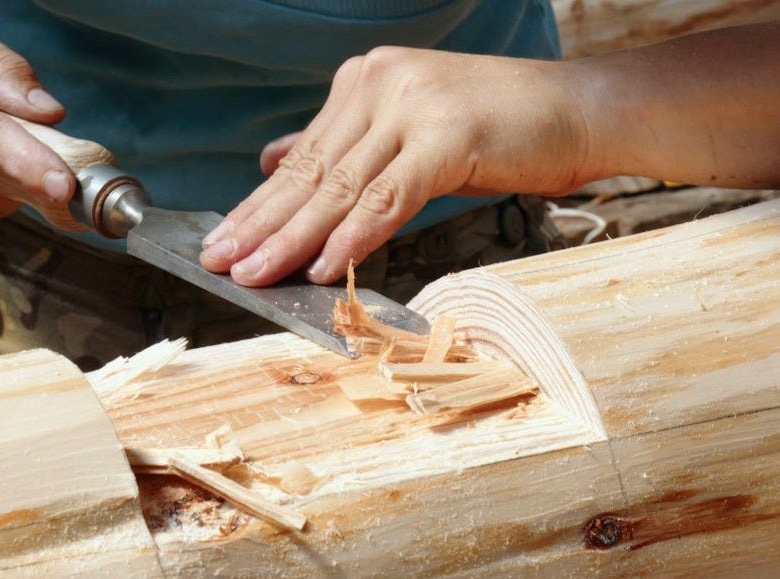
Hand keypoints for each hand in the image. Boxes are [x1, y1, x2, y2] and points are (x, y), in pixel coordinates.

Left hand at [199, 47, 586, 285]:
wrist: (582, 111)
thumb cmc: (500, 130)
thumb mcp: (409, 135)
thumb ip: (344, 149)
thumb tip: (273, 159)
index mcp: (366, 84)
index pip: (301, 158)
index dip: (258, 205)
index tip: (221, 241)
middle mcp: (380, 85)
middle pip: (310, 173)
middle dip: (259, 224)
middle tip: (218, 262)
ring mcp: (414, 106)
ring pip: (340, 188)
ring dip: (292, 238)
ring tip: (254, 273)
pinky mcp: (449, 135)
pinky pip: (388, 197)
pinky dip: (354, 236)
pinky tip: (322, 266)